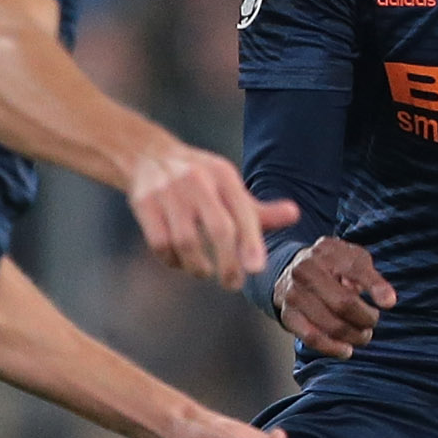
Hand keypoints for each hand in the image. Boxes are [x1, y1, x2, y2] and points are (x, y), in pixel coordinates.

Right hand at [127, 139, 288, 288]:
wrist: (147, 154)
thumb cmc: (199, 179)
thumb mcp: (230, 186)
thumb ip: (259, 208)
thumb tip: (294, 215)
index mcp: (223, 176)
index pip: (243, 212)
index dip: (251, 243)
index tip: (256, 269)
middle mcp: (197, 181)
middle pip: (219, 229)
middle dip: (229, 263)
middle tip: (232, 283)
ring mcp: (168, 192)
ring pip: (186, 241)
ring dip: (198, 265)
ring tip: (204, 271)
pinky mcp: (143, 203)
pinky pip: (160, 243)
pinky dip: (172, 260)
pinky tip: (180, 261)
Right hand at [274, 237, 392, 358]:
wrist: (294, 268)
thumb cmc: (333, 266)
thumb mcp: (355, 259)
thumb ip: (373, 279)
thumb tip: (388, 302)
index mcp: (327, 252)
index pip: (356, 270)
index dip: (375, 288)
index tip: (389, 304)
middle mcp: (305, 270)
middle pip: (343, 303)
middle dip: (365, 319)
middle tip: (372, 322)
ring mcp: (293, 293)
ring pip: (330, 324)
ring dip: (353, 336)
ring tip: (363, 335)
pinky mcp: (287, 314)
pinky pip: (312, 338)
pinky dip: (333, 348)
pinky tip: (346, 350)